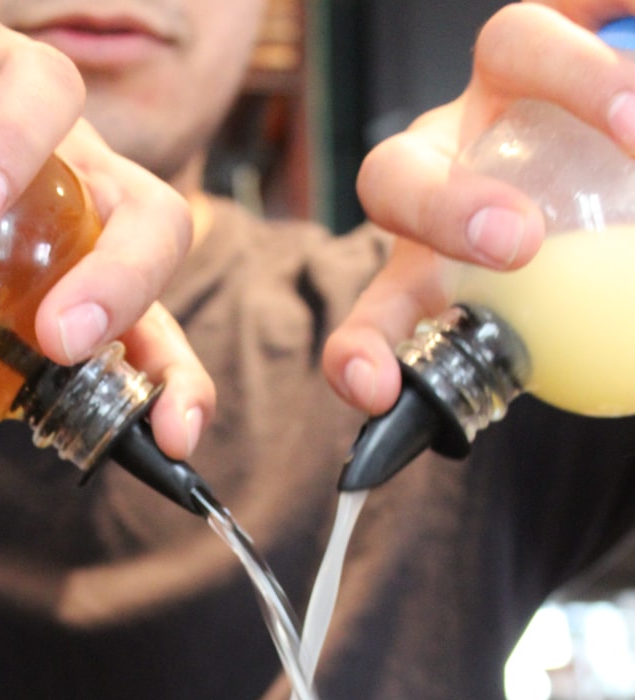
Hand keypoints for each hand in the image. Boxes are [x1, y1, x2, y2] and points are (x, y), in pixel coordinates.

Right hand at [0, 0, 212, 458]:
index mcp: (79, 257)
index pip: (154, 333)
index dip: (178, 380)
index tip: (174, 435)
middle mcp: (72, 177)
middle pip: (147, 214)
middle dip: (121, 281)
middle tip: (56, 334)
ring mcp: (20, 94)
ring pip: (58, 93)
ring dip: (20, 157)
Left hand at [323, 2, 634, 414]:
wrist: (605, 170)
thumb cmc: (577, 266)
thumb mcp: (563, 316)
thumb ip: (577, 340)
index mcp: (433, 264)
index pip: (379, 313)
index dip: (362, 350)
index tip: (374, 388)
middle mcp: (446, 169)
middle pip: (398, 173)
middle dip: (444, 210)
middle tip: (518, 242)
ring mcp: (498, 89)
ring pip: (504, 50)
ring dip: (571, 83)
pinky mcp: (557, 26)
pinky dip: (611, 5)